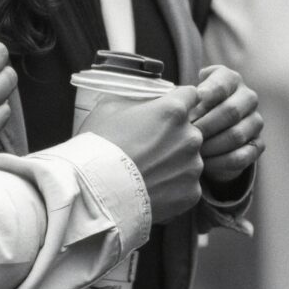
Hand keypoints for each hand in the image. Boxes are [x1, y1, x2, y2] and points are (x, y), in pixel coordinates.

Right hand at [87, 84, 205, 222]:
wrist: (95, 193)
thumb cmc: (99, 147)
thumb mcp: (110, 108)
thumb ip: (136, 100)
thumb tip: (144, 100)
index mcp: (174, 110)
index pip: (190, 95)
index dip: (177, 102)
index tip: (166, 112)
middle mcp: (191, 136)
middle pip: (189, 130)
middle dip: (173, 136)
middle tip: (148, 148)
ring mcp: (193, 166)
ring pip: (189, 159)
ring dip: (174, 162)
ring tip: (147, 172)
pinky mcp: (192, 192)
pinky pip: (186, 185)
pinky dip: (173, 187)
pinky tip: (152, 189)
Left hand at [194, 65, 264, 187]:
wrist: (206, 133)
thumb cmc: (192, 111)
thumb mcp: (187, 98)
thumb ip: (185, 95)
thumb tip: (184, 99)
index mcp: (231, 80)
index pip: (223, 83)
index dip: (208, 92)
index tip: (194, 101)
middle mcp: (247, 98)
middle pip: (231, 111)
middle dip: (205, 125)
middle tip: (186, 135)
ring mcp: (255, 122)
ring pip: (236, 135)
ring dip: (211, 146)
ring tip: (192, 151)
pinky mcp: (257, 145)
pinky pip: (241, 156)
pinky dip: (220, 162)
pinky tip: (204, 164)